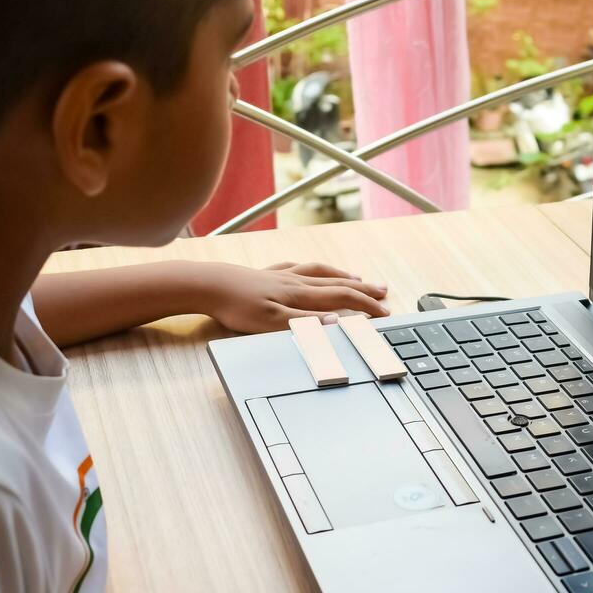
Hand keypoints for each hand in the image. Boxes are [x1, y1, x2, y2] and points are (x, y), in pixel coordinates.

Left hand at [194, 260, 388, 333]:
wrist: (206, 285)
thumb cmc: (237, 307)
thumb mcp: (271, 324)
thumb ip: (306, 324)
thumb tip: (337, 323)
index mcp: (300, 296)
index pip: (342, 299)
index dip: (366, 306)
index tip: (386, 313)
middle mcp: (295, 282)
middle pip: (337, 283)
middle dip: (363, 290)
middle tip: (384, 293)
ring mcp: (281, 275)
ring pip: (319, 272)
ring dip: (341, 276)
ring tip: (357, 277)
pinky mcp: (266, 274)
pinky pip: (296, 267)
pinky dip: (310, 269)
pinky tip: (309, 269)